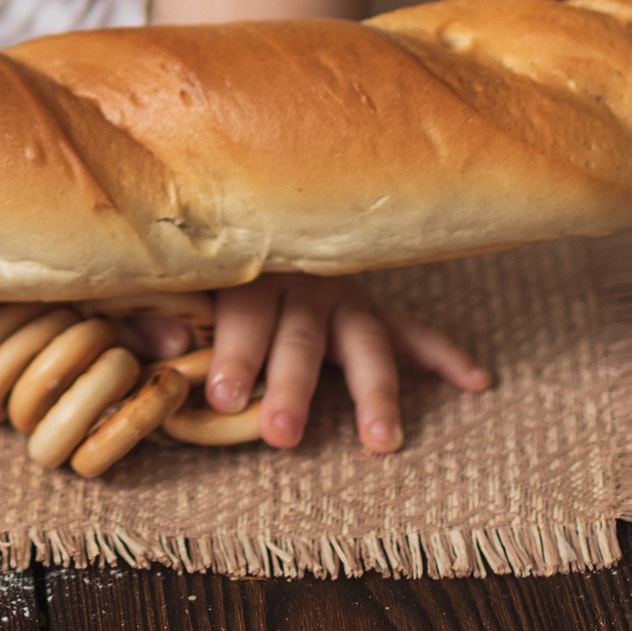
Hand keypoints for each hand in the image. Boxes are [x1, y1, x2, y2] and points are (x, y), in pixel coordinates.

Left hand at [153, 274, 490, 453]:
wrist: (236, 190)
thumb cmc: (197, 252)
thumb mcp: (164, 271)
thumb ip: (155, 308)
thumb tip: (168, 345)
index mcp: (247, 266)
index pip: (242, 310)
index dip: (234, 352)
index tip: (224, 396)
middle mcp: (299, 276)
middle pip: (300, 334)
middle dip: (292, 385)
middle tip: (282, 432)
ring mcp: (341, 289)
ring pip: (362, 339)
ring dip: (373, 390)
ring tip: (381, 440)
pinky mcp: (368, 301)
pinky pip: (410, 326)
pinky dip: (443, 353)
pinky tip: (477, 381)